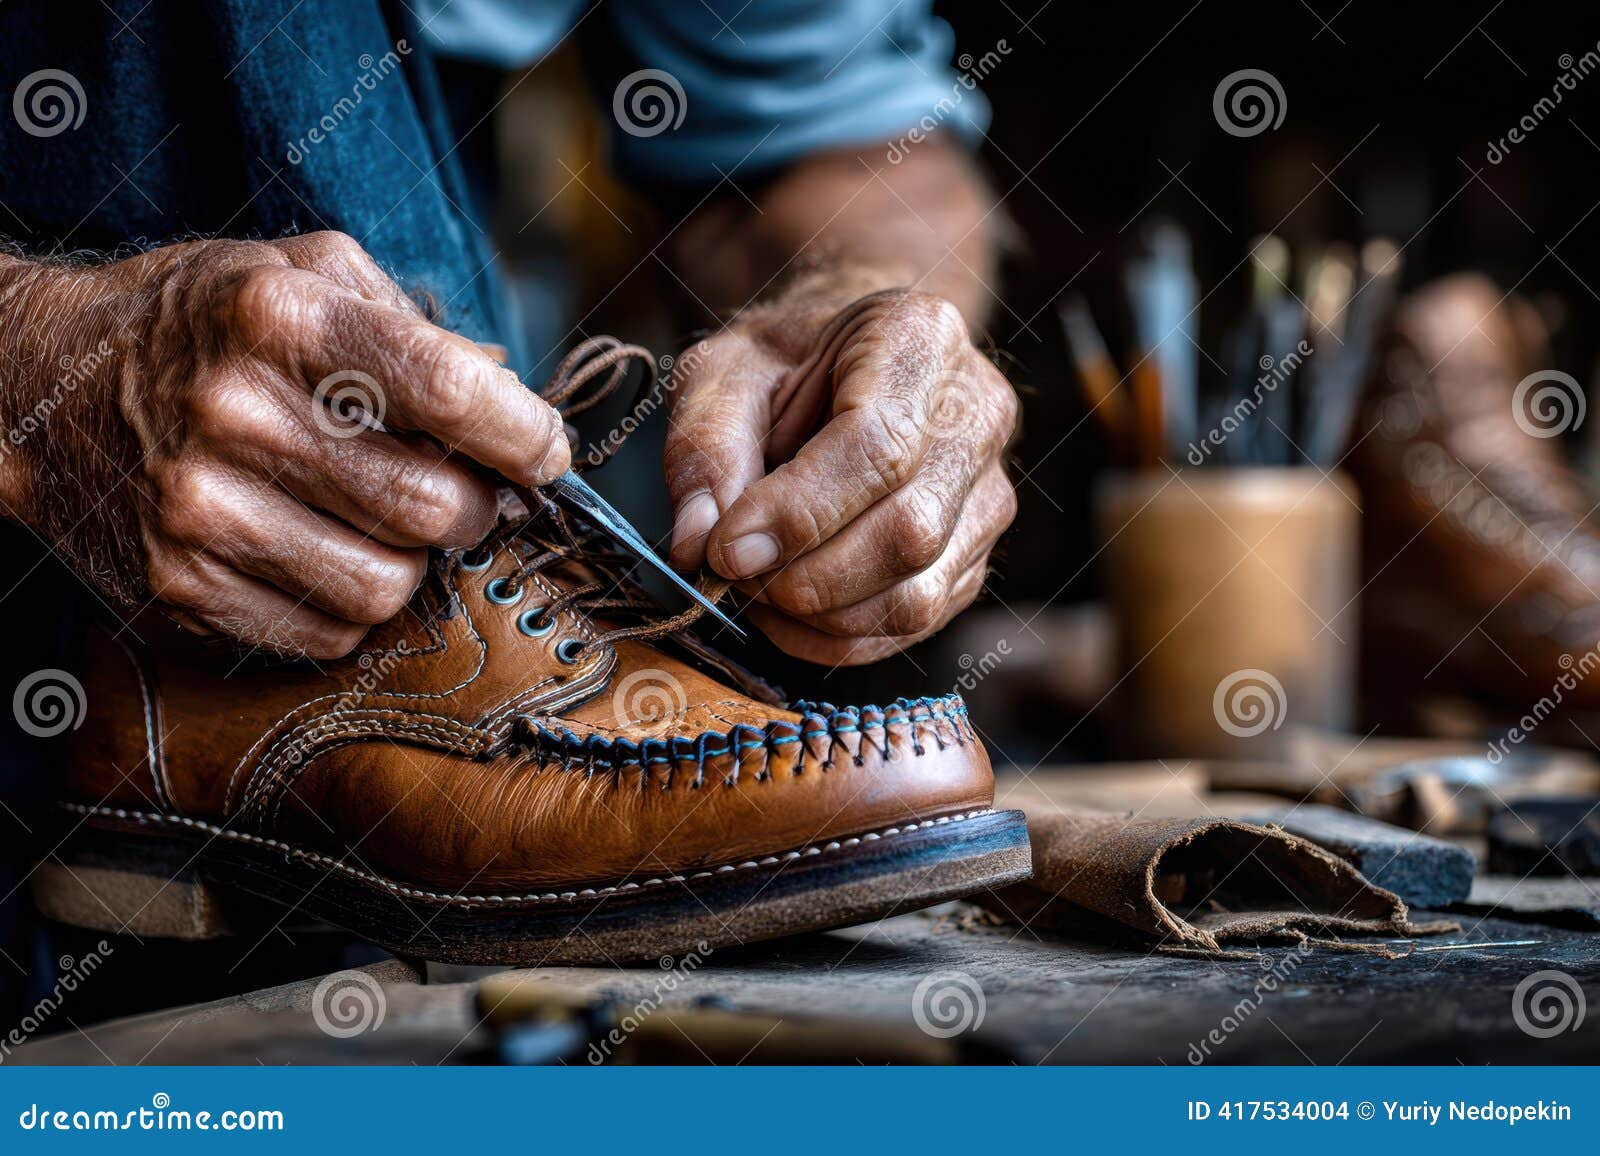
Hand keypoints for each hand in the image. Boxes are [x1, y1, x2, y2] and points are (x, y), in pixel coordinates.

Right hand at [0, 232, 568, 656]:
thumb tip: (509, 390)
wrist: (42, 391)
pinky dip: (354, 602)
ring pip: (391, 584)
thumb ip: (411, 320)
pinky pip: (332, 631)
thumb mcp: (297, 272)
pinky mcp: (181, 586)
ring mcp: (201, 510)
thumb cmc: (197, 326)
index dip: (525, 434)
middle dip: (478, 505)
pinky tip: (329, 551)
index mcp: (281, 316)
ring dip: (415, 560)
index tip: (544, 451)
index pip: (450, 390)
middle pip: (434, 505)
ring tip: (387, 520)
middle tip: (466, 489)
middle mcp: (237, 413)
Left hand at [664, 287, 1017, 664]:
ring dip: (819, 616)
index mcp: (919, 339)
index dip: (797, 514)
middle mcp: (976, 416)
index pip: (878, 447)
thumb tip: (699, 547)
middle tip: (731, 571)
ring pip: (918, 595)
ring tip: (756, 587)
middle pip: (908, 532)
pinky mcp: (977, 555)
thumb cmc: (782, 360)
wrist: (843, 363)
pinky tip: (787, 612)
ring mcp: (988, 491)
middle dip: (804, 576)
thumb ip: (704, 450)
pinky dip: (838, 638)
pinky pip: (915, 623)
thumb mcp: (721, 373)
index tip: (726, 549)